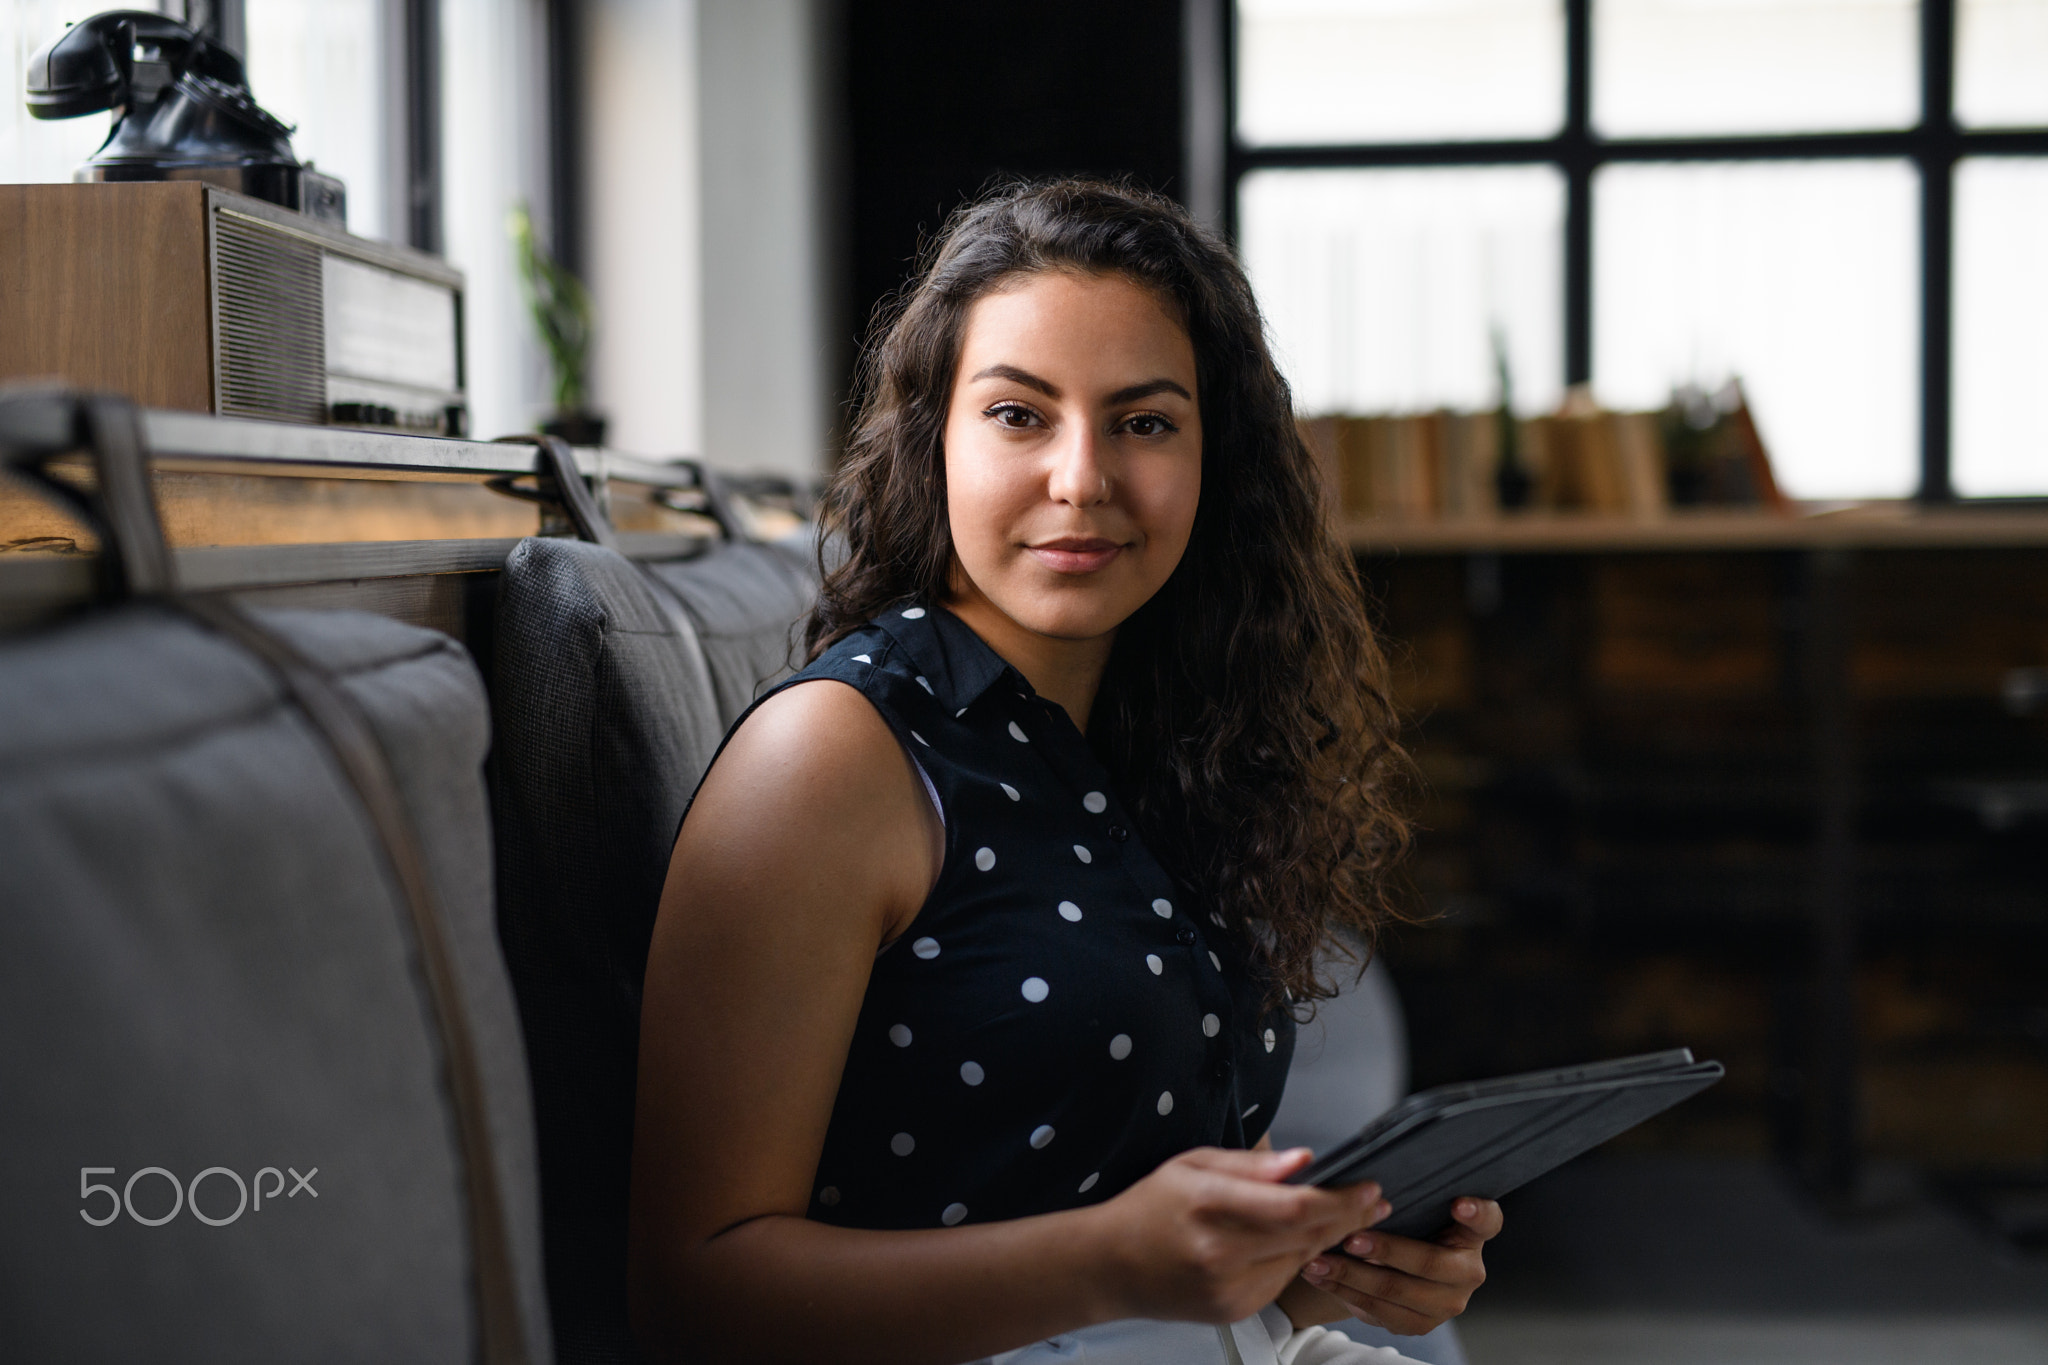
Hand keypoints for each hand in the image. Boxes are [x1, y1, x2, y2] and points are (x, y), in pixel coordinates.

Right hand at [1096, 1147, 1385, 1325]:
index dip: (1340, 1199)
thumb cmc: (1151, 1208)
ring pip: (1301, 1259)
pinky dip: (1298, 1258)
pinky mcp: (1235, 1311)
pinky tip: (1303, 1239)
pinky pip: (1282, 1279)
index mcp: (1208, 1206)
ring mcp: (1228, 1288)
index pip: (1293, 1207)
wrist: (1111, 1266)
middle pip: (1307, 1236)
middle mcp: (1220, 1253)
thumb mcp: (1194, 1165)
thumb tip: (1304, 1160)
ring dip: (1329, 1237)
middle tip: (1375, 1200)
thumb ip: (1252, 1164)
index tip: (1368, 1186)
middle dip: (1348, 1216)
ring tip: (1349, 1215)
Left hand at [1296, 1196, 1501, 1335]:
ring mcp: (1447, 1301)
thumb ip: (1402, 1198)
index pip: (1487, 1221)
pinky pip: (1380, 1311)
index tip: (1457, 1204)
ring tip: (1320, 1259)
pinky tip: (1322, 1276)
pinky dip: (1345, 1291)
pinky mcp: (1421, 1323)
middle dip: (1386, 1249)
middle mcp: (1468, 1270)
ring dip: (1352, 1274)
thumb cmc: (1401, 1226)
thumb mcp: (1409, 1209)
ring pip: (1397, 1290)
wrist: (1390, 1268)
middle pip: (1430, 1262)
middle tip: (1351, 1238)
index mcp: (1471, 1234)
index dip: (1476, 1212)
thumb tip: (1365, 1185)